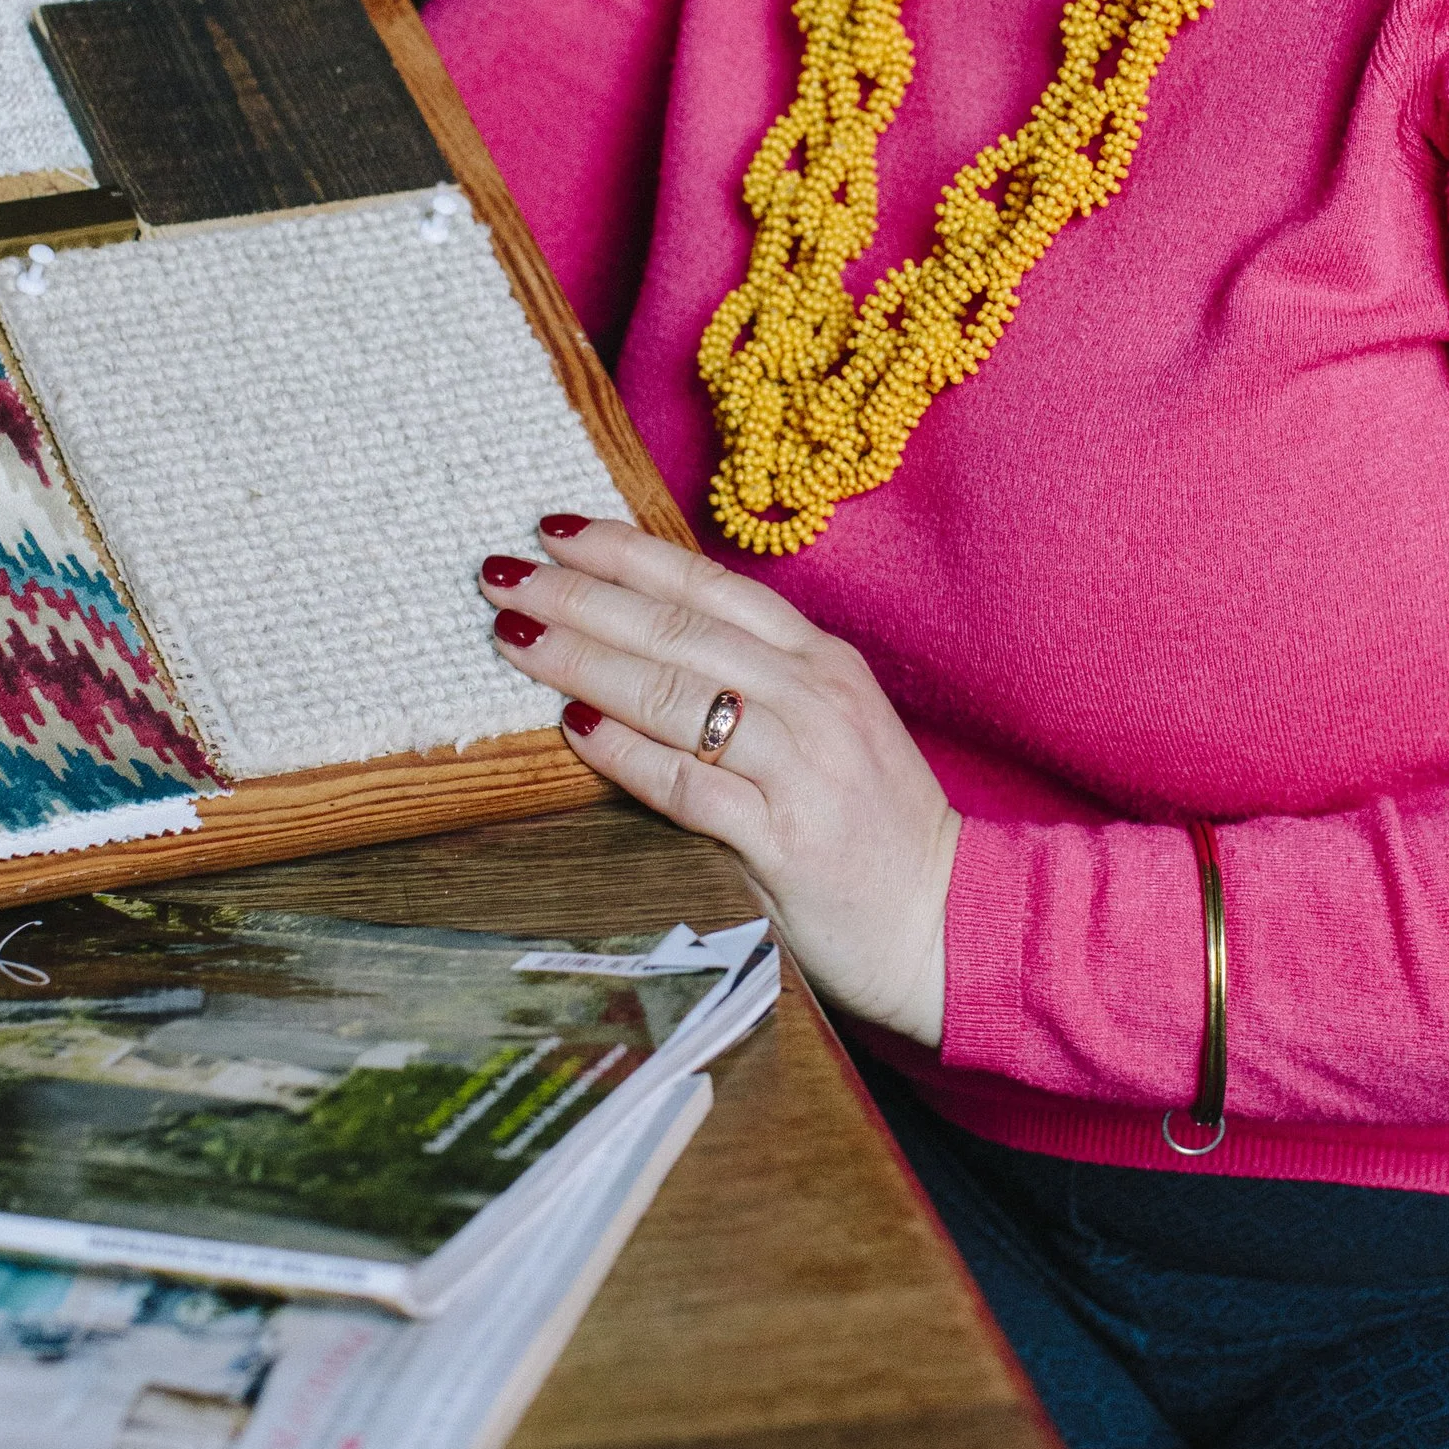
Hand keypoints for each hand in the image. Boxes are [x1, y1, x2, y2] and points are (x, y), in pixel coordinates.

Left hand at [478, 517, 958, 1045]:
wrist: (946, 919)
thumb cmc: (874, 826)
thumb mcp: (828, 726)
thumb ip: (752, 685)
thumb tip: (637, 646)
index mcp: (823, 661)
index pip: (708, 585)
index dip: (625, 551)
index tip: (554, 529)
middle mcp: (813, 698)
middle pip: (676, 627)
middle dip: (579, 593)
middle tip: (502, 573)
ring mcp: (801, 766)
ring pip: (672, 692)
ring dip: (582, 658)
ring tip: (515, 634)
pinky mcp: (783, 839)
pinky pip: (686, 783)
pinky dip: (623, 750)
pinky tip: (570, 725)